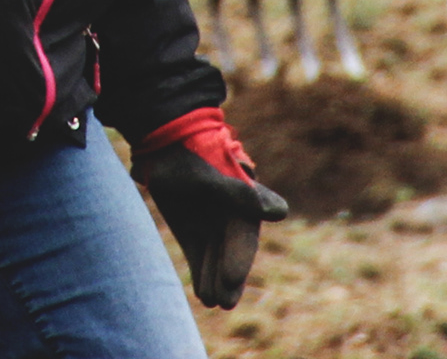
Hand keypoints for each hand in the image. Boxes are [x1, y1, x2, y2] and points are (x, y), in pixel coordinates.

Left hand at [130, 110, 288, 308]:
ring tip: (213, 302)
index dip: (238, 259)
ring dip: (215, 280)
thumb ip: (239, 193)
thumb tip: (279, 212)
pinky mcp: (192, 232)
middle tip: (225, 303)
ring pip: (215, 259)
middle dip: (228, 278)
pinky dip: (201, 274)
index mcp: (243, 203)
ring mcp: (212, 227)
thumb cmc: (194, 154)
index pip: (242, 238)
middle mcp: (231, 219)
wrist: (166, 144)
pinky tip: (202, 294)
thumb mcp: (213, 171)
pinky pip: (199, 256)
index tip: (232, 279)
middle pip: (231, 254)